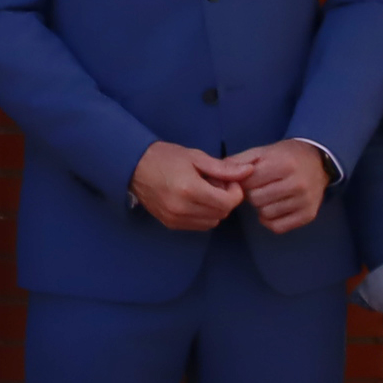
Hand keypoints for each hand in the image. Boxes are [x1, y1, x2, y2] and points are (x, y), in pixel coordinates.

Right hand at [128, 141, 248, 233]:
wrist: (134, 166)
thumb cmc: (165, 157)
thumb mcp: (196, 157)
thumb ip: (223, 168)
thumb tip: (248, 171)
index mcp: (190, 189)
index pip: (227, 203)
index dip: (234, 192)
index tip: (228, 181)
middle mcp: (183, 208)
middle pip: (222, 213)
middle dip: (225, 199)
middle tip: (215, 183)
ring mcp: (176, 219)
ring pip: (212, 222)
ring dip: (215, 209)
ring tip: (204, 192)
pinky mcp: (171, 224)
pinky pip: (199, 225)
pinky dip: (203, 215)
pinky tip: (194, 200)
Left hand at [219, 141, 331, 233]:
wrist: (317, 161)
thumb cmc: (284, 156)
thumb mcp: (262, 152)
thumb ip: (238, 161)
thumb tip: (217, 176)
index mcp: (284, 164)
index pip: (249, 181)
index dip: (243, 181)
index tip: (246, 179)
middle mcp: (297, 184)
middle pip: (256, 199)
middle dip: (252, 194)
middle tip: (259, 187)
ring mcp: (304, 201)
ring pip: (266, 214)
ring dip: (261, 207)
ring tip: (268, 196)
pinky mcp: (308, 215)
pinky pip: (278, 227)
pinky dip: (271, 220)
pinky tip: (274, 207)